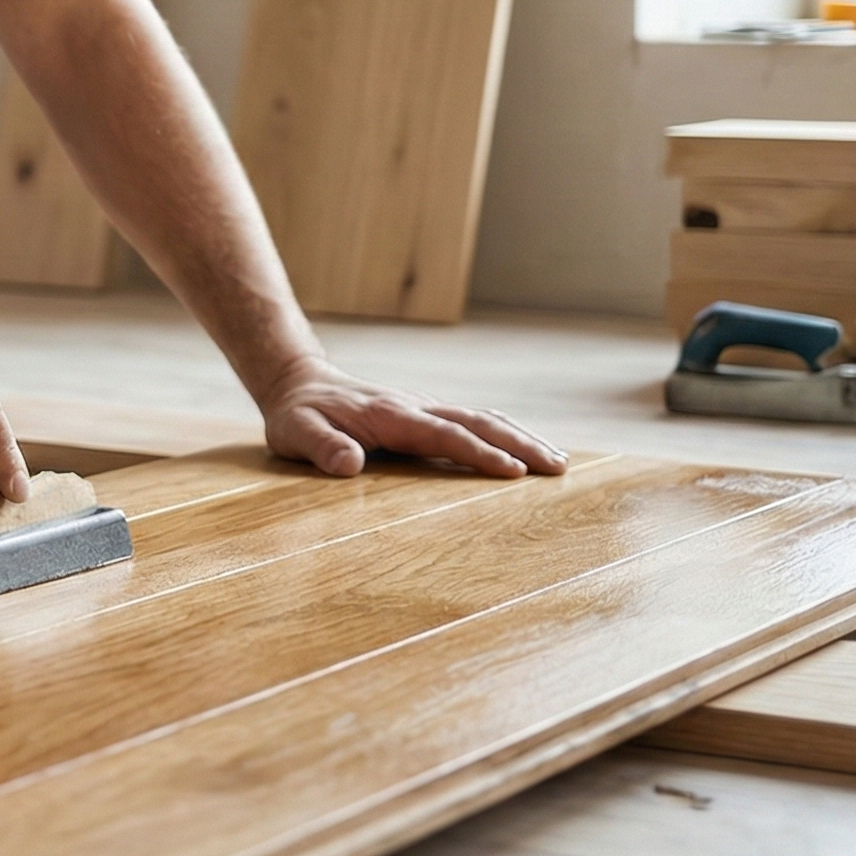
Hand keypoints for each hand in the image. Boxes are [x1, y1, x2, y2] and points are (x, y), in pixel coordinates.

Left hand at [256, 359, 566, 478]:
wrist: (297, 384)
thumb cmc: (298, 415)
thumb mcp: (296, 432)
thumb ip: (322, 447)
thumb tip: (348, 465)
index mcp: (390, 415)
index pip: (444, 435)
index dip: (479, 453)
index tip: (514, 471)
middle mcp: (415, 408)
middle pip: (477, 421)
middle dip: (520, 443)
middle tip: (559, 468)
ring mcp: (423, 409)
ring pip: (481, 419)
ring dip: (520, 437)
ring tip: (558, 462)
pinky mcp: (425, 416)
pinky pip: (471, 424)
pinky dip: (504, 435)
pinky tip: (525, 452)